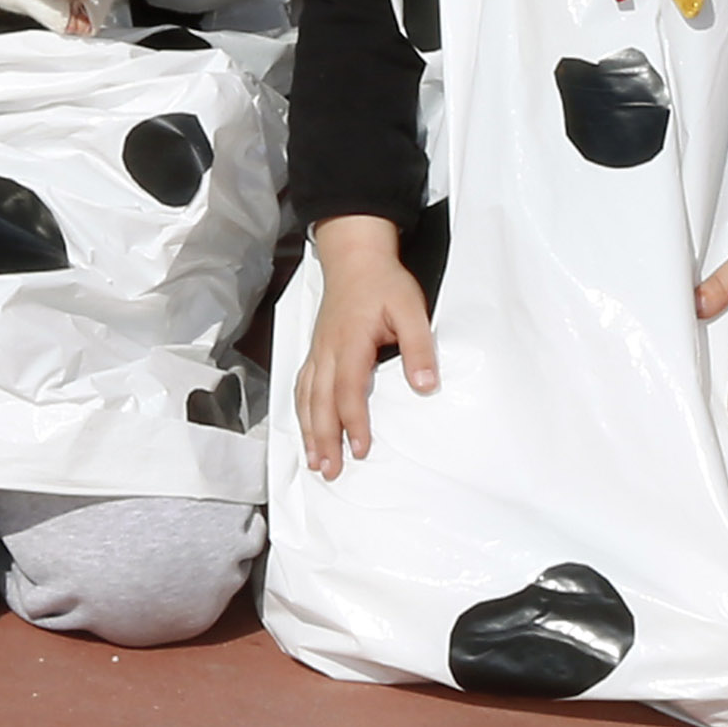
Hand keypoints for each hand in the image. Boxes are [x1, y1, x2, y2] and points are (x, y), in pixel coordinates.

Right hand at [293, 215, 435, 478]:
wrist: (354, 256)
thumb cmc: (382, 282)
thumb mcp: (411, 308)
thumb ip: (418, 347)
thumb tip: (425, 387)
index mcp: (350, 341)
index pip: (348, 388)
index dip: (353, 421)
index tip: (361, 449)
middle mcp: (327, 350)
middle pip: (320, 400)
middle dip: (323, 438)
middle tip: (329, 470)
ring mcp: (317, 350)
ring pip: (306, 396)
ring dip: (309, 431)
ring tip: (314, 461)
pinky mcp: (316, 350)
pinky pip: (302, 385)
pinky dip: (301, 412)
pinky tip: (306, 428)